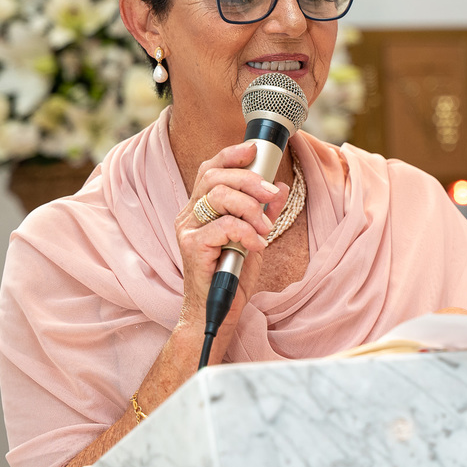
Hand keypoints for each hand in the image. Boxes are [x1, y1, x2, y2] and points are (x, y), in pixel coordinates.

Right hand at [174, 143, 289, 336]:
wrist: (215, 315)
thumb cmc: (231, 277)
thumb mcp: (254, 238)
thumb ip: (263, 213)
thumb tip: (279, 187)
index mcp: (199, 208)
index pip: (209, 169)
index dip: (231, 155)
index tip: (254, 150)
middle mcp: (188, 215)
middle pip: (214, 177)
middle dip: (248, 179)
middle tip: (271, 194)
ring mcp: (187, 230)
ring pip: (218, 196)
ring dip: (250, 207)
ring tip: (265, 226)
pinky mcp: (192, 247)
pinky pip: (223, 226)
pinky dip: (246, 232)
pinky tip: (257, 245)